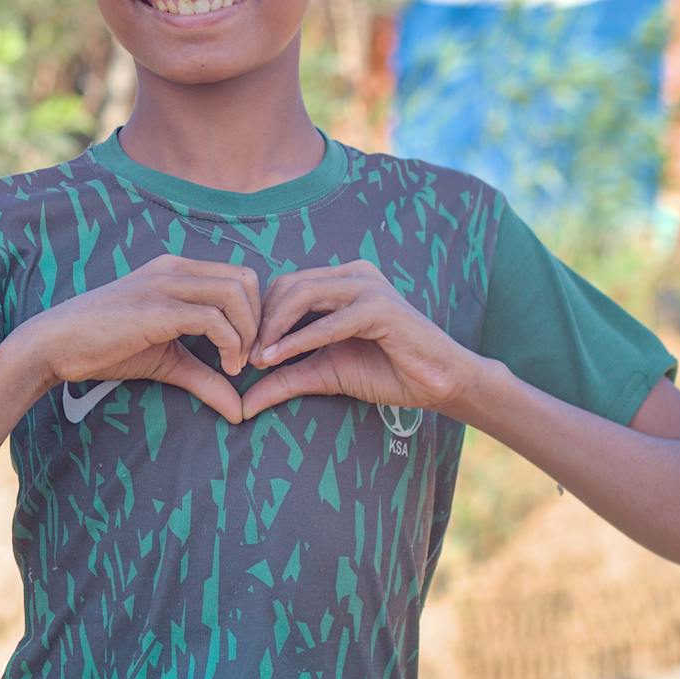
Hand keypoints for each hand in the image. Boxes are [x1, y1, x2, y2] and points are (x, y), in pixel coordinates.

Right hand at [11, 256, 260, 423]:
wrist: (56, 344)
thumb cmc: (105, 347)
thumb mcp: (166, 361)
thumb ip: (204, 378)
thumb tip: (239, 411)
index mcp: (176, 271)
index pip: (240, 277)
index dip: (255, 315)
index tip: (247, 353)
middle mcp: (174, 269)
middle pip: (247, 280)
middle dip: (259, 322)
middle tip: (250, 360)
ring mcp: (165, 285)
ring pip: (236, 293)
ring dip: (248, 333)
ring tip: (237, 365)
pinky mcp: (157, 308)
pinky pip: (213, 318)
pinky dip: (231, 344)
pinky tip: (225, 368)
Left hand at [242, 260, 484, 418]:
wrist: (437, 383)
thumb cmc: (385, 372)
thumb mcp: (323, 373)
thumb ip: (284, 380)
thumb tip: (242, 404)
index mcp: (340, 280)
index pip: (285, 286)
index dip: (260, 316)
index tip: (245, 352)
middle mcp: (352, 274)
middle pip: (288, 286)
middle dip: (262, 322)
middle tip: (246, 358)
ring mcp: (368, 286)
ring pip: (302, 295)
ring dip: (274, 328)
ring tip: (259, 359)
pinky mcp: (380, 307)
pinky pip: (329, 322)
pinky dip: (298, 340)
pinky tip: (277, 358)